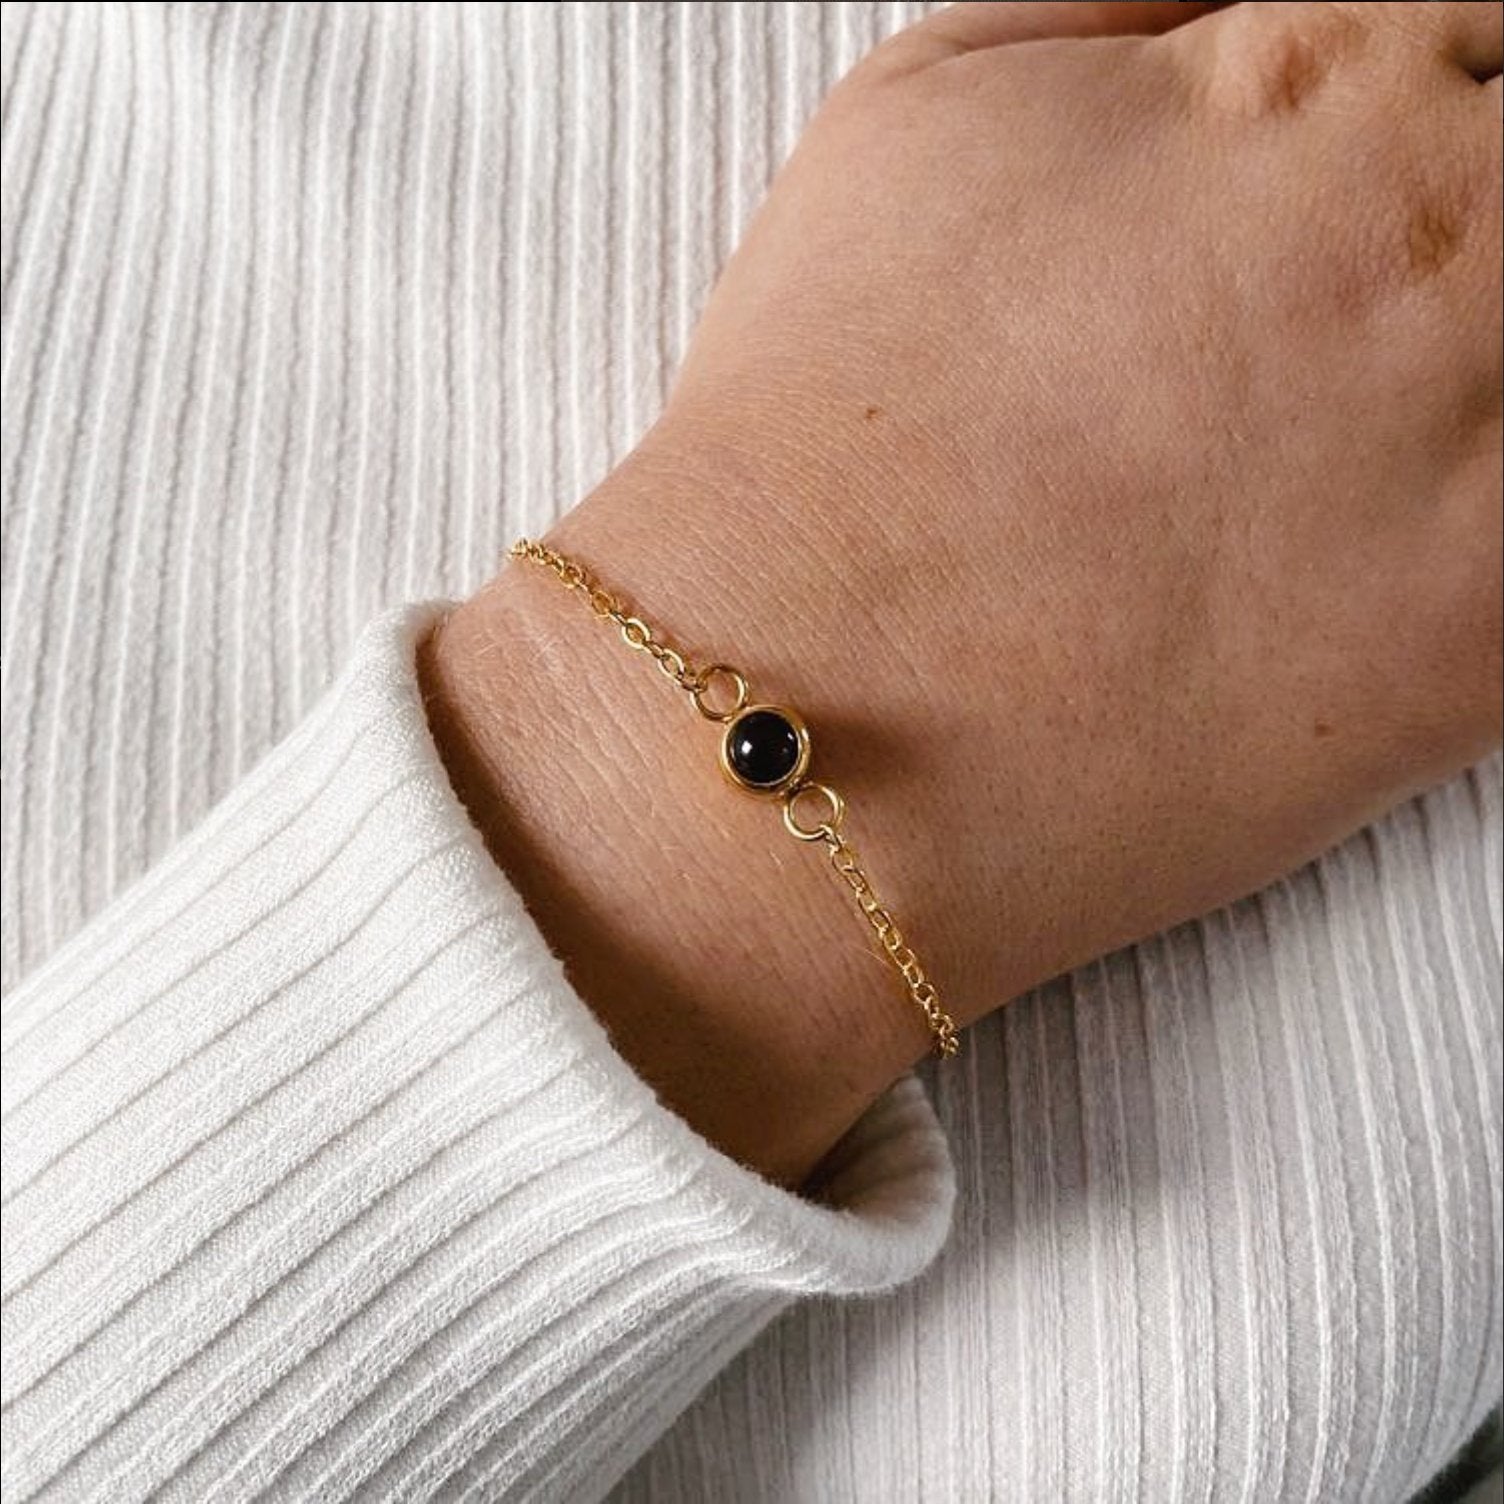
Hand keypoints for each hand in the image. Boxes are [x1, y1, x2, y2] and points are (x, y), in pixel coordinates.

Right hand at [421, 1, 1502, 1187]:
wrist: (803, 697)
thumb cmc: (825, 430)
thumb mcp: (922, 109)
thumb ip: (1128, 9)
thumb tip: (1227, 7)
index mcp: (1307, 82)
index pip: (1462, 29)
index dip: (1412, 110)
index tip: (1357, 188)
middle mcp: (1432, 237)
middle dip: (1440, 245)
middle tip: (1323, 344)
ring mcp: (1487, 441)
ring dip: (1454, 388)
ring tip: (1314, 455)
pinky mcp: (1487, 639)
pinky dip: (1472, 531)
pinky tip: (1351, 557)